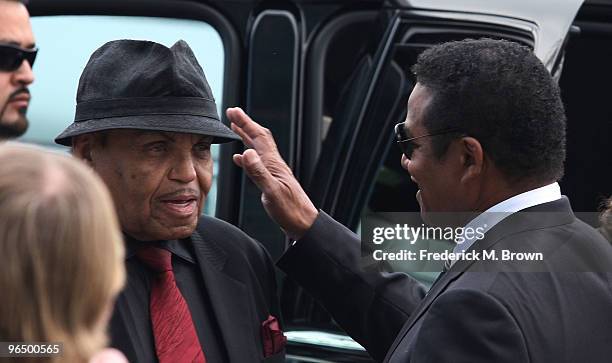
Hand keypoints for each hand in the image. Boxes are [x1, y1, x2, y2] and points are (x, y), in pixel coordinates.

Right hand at [226, 107, 317, 239]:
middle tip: (232, 114)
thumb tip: (245, 152)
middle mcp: (274, 164)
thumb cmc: (290, 210)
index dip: (245, 122)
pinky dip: (247, 157)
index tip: (233, 111)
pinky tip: (240, 159)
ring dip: (246, 137)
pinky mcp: (272, 181)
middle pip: (259, 138)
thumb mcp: (271, 192)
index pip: (258, 137)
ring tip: (235, 129)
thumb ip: (258, 172)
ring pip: (258, 148)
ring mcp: (273, 172)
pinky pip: (257, 163)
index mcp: (273, 163)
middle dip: (245, 124)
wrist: (303, 224)